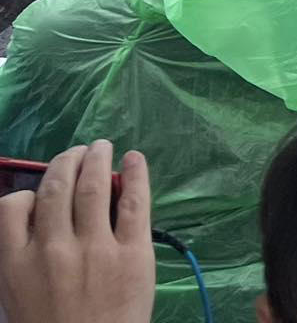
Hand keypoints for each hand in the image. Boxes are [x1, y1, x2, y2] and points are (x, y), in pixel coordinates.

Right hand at [0, 142, 154, 322]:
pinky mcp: (134, 252)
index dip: (26, 192)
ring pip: (93, 187)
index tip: (40, 189)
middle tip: (77, 151)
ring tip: (102, 146)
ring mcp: (95, 248)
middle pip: (56, 188)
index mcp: (17, 264)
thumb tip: (30, 219)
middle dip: (66, 161)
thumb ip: (19, 258)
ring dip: (97, 158)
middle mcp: (53, 249)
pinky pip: (134, 203)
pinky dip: (136, 175)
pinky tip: (134, 159)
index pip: (13, 208)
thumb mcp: (17, 298)